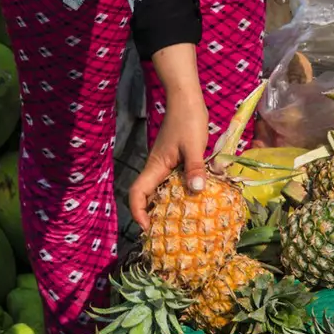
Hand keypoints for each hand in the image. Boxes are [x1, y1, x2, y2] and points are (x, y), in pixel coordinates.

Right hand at [130, 43, 211, 228]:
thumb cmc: (188, 120)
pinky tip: (193, 200)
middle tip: (167, 234)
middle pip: (146, 196)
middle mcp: (157, 168)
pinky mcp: (175, 161)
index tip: (148, 227)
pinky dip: (178, 194)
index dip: (138, 211)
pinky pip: (172, 183)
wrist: (187, 99)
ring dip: (165, 206)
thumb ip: (195, 168)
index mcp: (156, 166)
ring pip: (160, 191)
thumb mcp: (194, 146)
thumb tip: (196, 191)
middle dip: (152, 215)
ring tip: (181, 223)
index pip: (137, 193)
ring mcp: (165, 165)